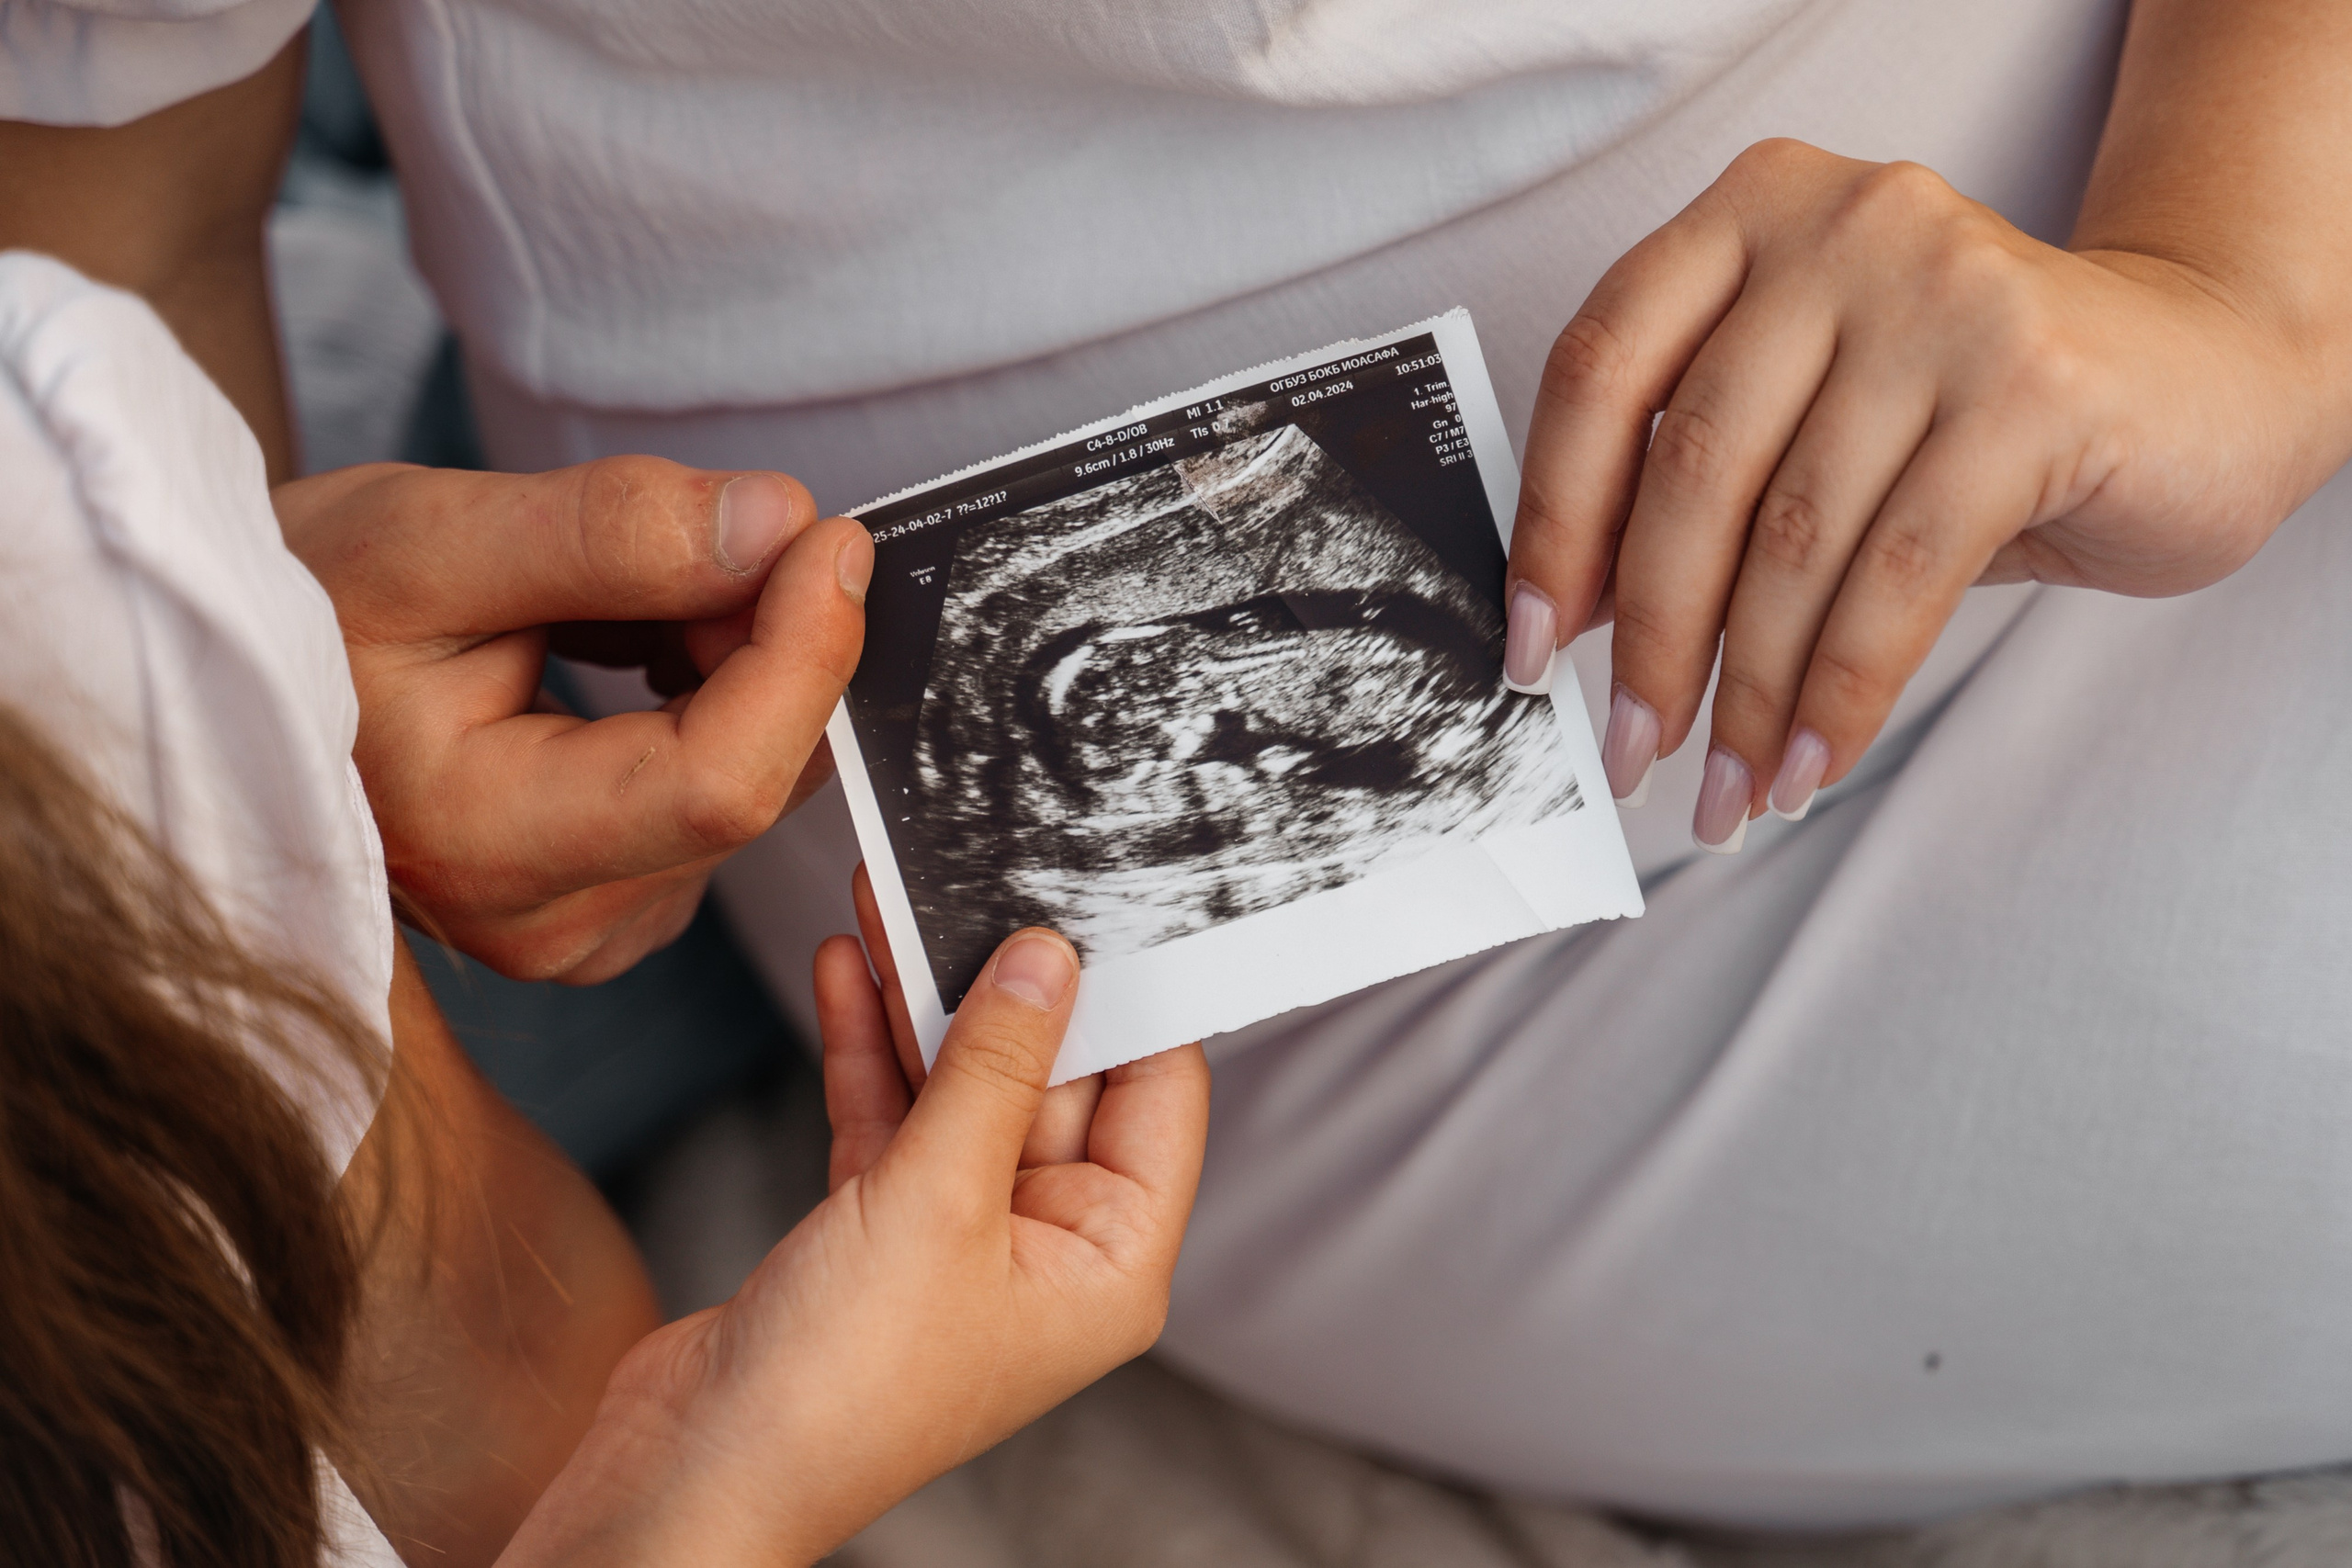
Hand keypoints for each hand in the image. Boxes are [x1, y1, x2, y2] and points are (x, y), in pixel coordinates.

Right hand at [277, 458, 868, 981]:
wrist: (235, 679)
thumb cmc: (304, 605)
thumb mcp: (428, 536)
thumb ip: (607, 532)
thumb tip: (779, 526)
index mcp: (483, 845)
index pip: (717, 782)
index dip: (802, 657)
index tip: (832, 541)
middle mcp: (547, 923)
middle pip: (752, 781)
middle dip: (768, 640)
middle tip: (710, 532)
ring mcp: (582, 932)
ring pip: (749, 783)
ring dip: (735, 664)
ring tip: (616, 598)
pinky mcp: (607, 910)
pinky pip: (718, 797)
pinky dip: (711, 703)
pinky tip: (630, 650)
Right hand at [501, 924, 1209, 1566]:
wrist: (694, 1472)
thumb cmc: (839, 1388)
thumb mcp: (936, 1198)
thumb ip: (994, 1067)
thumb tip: (1049, 959)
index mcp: (1110, 1264)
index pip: (1158, 1096)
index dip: (1131, 996)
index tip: (1101, 898)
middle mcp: (1048, 1250)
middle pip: (1051, 1080)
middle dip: (1004, 981)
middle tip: (978, 878)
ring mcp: (961, 1240)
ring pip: (962, 1089)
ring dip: (924, 1000)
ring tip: (897, 898)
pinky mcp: (879, 1232)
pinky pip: (894, 1117)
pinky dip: (871, 1047)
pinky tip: (847, 966)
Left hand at [1505, 138, 2345, 850]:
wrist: (2202, 383)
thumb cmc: (1969, 420)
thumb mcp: (1811, 424)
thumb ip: (1696, 487)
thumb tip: (1575, 625)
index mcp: (1750, 214)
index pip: (1601, 374)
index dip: (1553, 526)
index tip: (1534, 651)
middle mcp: (1842, 230)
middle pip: (1694, 467)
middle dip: (1655, 639)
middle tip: (1635, 752)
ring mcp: (1943, 295)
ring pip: (1796, 536)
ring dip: (1749, 691)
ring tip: (1730, 786)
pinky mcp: (2035, 385)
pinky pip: (1900, 574)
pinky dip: (1841, 690)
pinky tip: (1812, 759)